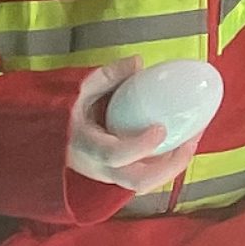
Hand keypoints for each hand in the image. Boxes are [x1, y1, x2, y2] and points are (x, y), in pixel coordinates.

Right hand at [66, 58, 197, 193]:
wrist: (52, 142)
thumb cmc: (67, 114)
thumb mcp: (79, 90)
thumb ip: (107, 77)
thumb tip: (137, 62)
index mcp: (85, 147)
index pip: (113, 155)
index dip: (139, 146)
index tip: (161, 128)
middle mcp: (98, 169)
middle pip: (138, 181)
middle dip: (169, 166)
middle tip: (189, 143)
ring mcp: (110, 177)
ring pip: (147, 183)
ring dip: (174, 165)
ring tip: (192, 140)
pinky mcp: (120, 177)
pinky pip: (147, 177)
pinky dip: (166, 164)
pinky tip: (182, 143)